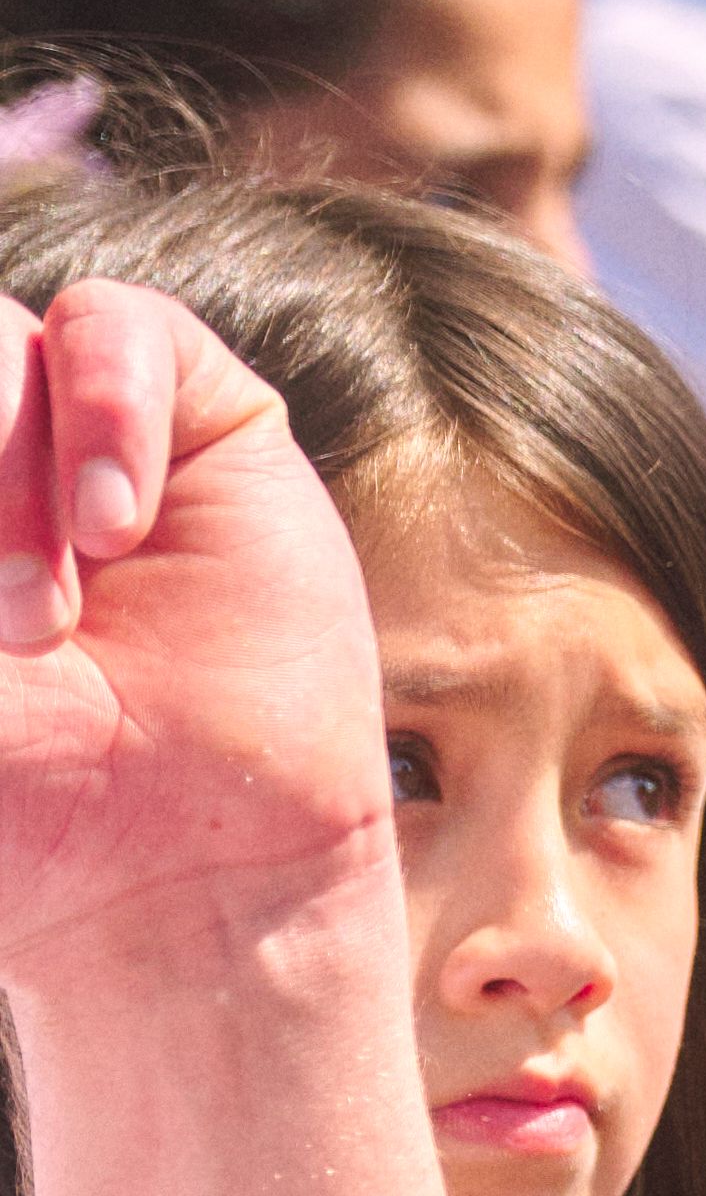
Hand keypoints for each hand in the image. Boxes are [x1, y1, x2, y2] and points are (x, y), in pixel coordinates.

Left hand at [0, 282, 387, 985]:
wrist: (176, 869)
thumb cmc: (13, 802)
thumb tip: (49, 532)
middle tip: (3, 630)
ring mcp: (78, 429)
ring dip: (2, 465)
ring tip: (49, 607)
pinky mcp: (197, 420)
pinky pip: (113, 325)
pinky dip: (103, 407)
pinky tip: (118, 525)